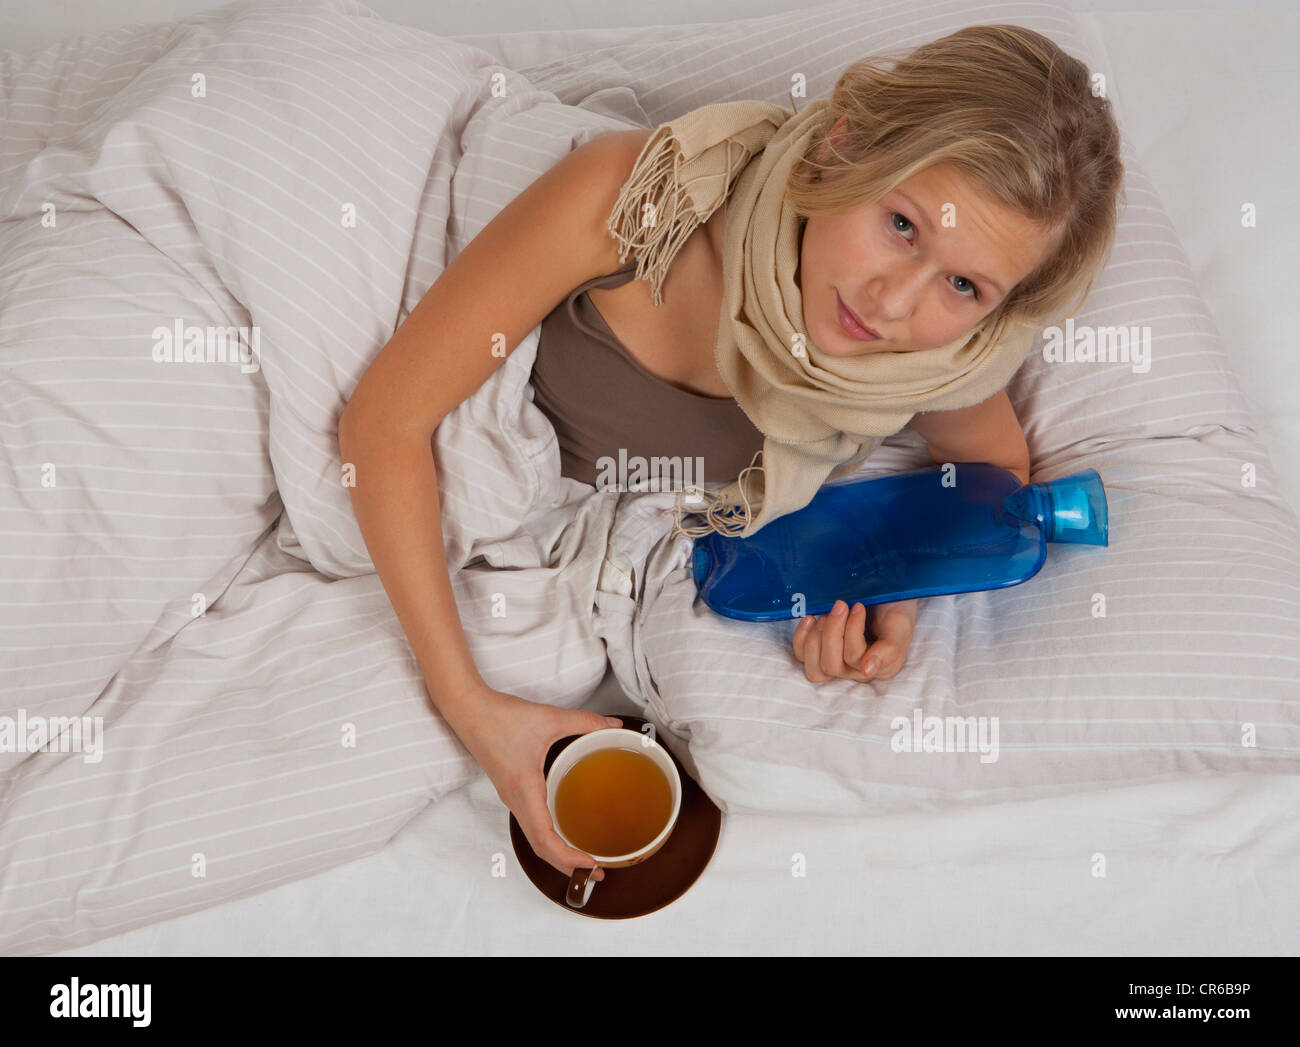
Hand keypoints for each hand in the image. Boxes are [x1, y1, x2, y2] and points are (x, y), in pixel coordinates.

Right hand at [448, 685, 622, 882]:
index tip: (591, 864)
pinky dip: (549, 837)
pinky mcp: (512, 791)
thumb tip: (612, 725)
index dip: (568, 858)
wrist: (468, 709)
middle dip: (567, 865)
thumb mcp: (549, 718)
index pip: (544, 840)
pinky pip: (531, 824)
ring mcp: (512, 798)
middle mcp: (516, 800)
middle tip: (597, 871)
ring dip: (558, 853)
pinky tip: (566, 831)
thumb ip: (585, 722)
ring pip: (535, 838)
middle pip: (540, 848)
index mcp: (524, 790)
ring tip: (584, 858)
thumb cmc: (501, 717)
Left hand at [792, 598, 919, 683]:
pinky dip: (801, 638)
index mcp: (879, 667)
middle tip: (840, 606)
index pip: (855, 658)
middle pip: (831, 666)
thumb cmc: (894, 608)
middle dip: (831, 632)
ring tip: (825, 615)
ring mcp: (837, 663)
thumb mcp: (899, 624)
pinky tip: (810, 619)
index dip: (852, 630)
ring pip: (815, 668)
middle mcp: (856, 671)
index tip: (858, 605)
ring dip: (815, 638)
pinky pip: (802, 657)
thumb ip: (888, 649)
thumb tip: (868, 671)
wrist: (885, 592)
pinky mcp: (820, 653)